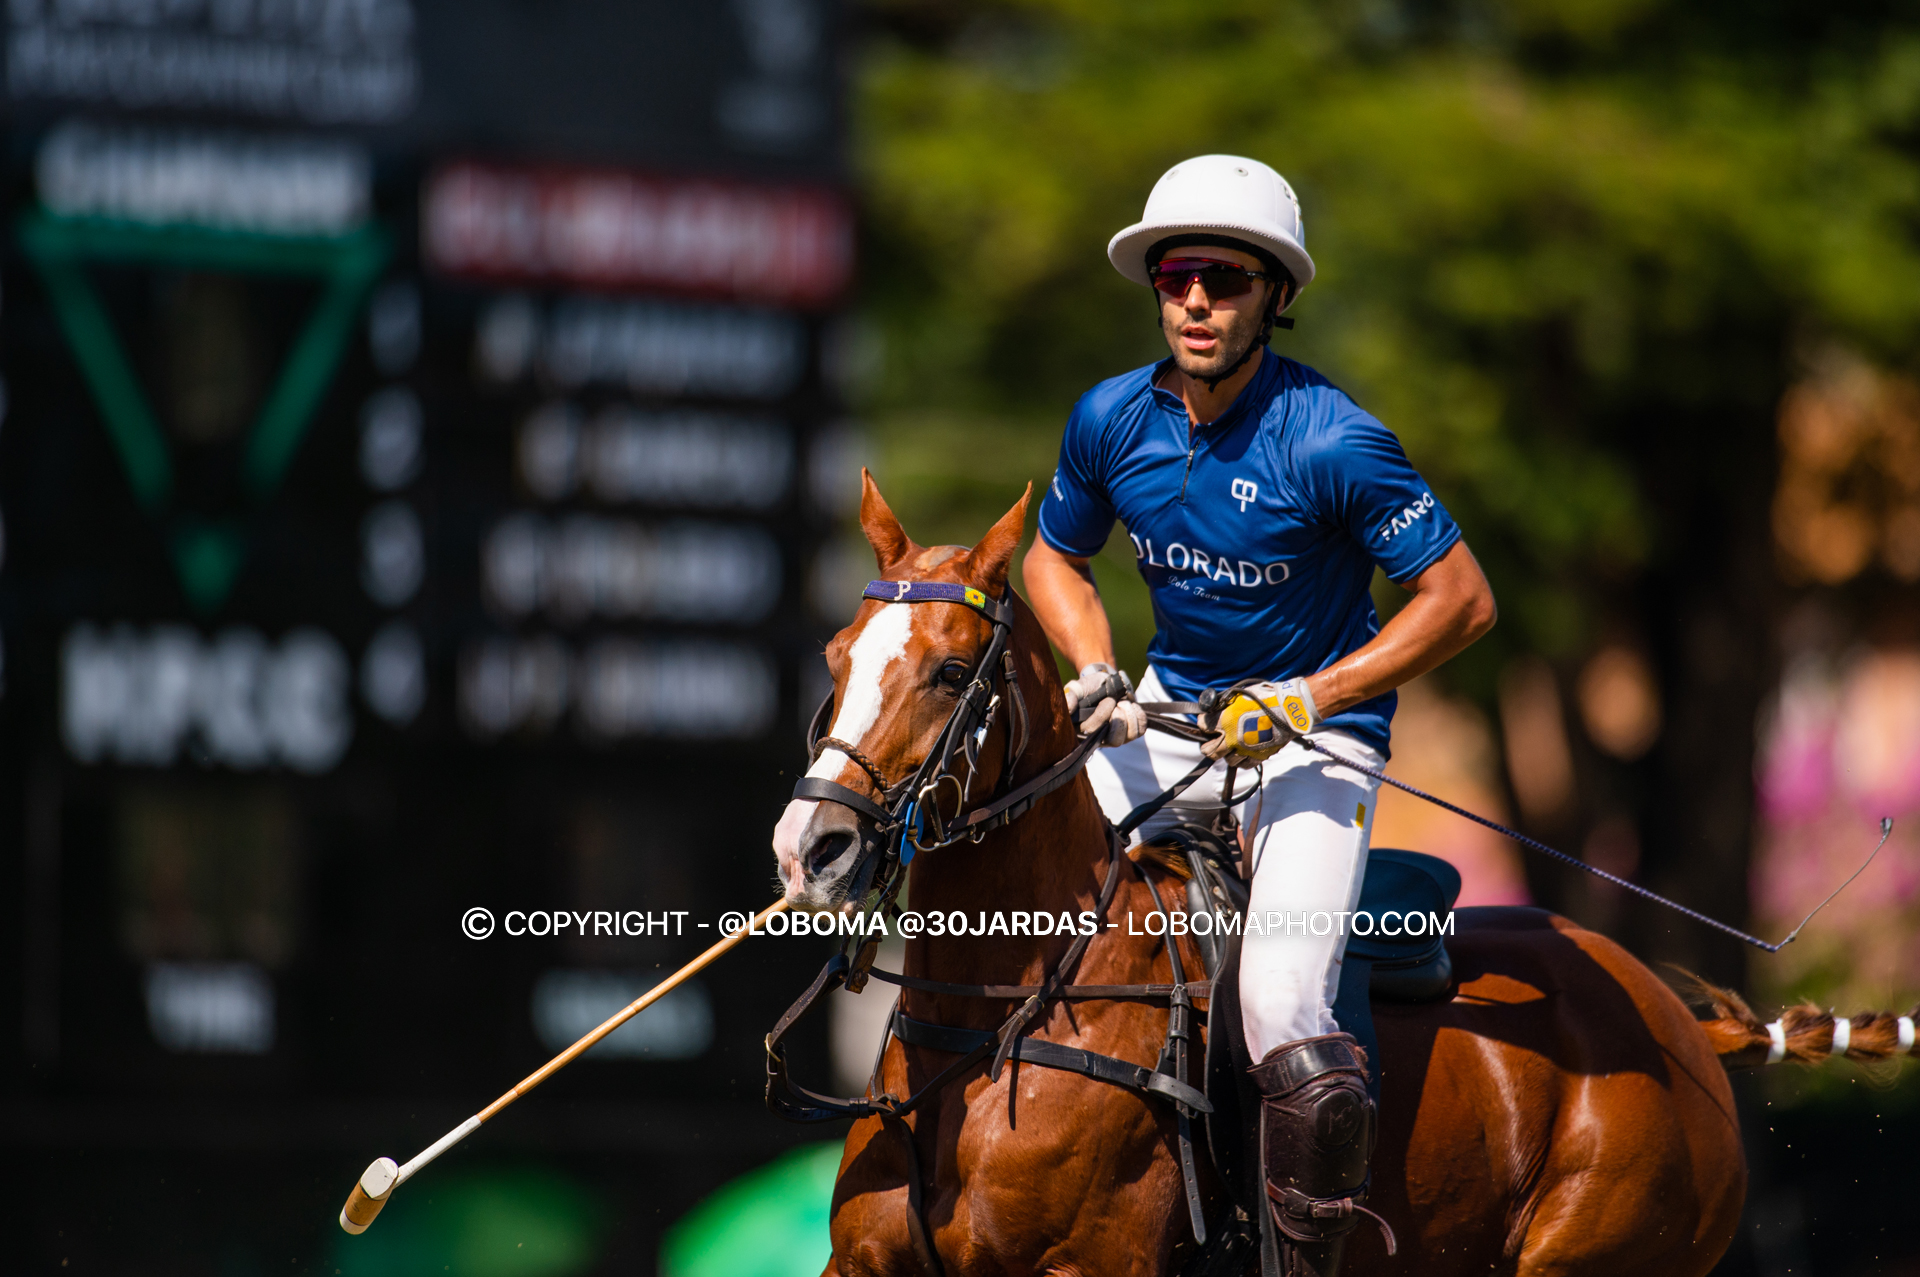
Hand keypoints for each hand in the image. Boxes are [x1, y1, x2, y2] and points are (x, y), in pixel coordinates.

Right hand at [1062, 664, 1145, 746]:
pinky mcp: (1131, 732)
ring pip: (1130, 736)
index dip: (1102, 715)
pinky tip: (1130, 705)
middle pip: (1115, 741)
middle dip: (1118, 717)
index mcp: (1083, 732)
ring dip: (1129, 715)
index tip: (1108, 699)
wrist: (1106, 682)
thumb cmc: (1089, 687)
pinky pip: (1141, 729)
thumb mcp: (1077, 688)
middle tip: (1116, 702)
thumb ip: (1070, 696)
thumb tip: (1067, 709)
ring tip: (1122, 703)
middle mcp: (1100, 739)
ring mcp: (1117, 737)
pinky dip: (1138, 714)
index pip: (1094, 732)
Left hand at [1201, 678, 1317, 762]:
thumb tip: (1216, 708)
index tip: (1205, 722)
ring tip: (1230, 746)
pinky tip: (1242, 753)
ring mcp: (1243, 750)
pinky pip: (1243, 765)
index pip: (1203, 725)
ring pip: (1226, 759)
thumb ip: (1225, 705)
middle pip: (1209, 750)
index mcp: (1224, 721)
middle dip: (1207, 745)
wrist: (1288, 711)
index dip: (1203, 723)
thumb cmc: (1266, 699)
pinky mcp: (1257, 757)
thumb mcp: (1240, 696)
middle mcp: (1230, 739)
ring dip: (1226, 753)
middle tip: (1211, 740)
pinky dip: (1241, 760)